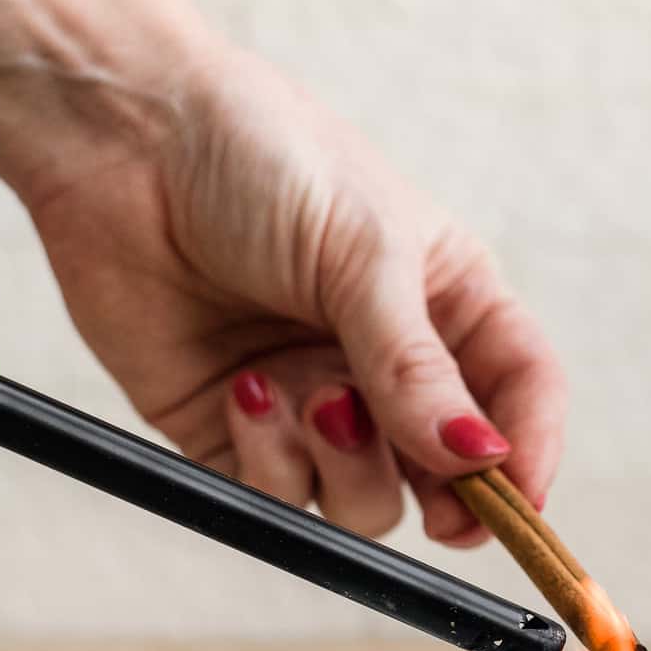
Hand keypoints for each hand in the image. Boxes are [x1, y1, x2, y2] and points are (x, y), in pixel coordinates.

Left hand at [30, 46, 566, 545]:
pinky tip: (242, 388)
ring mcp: (315, 402)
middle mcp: (389, 364)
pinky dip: (267, 458)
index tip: (520, 500)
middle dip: (447, 496)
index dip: (530, 453)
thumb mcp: (363, 250)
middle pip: (452, 474)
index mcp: (447, 302)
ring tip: (303, 395)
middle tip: (440, 510)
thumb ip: (416, 365)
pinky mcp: (239, 432)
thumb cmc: (260, 157)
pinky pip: (278, 496)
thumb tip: (479, 458)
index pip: (521, 394)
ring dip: (344, 464)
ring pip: (367, 500)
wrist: (120, 140)